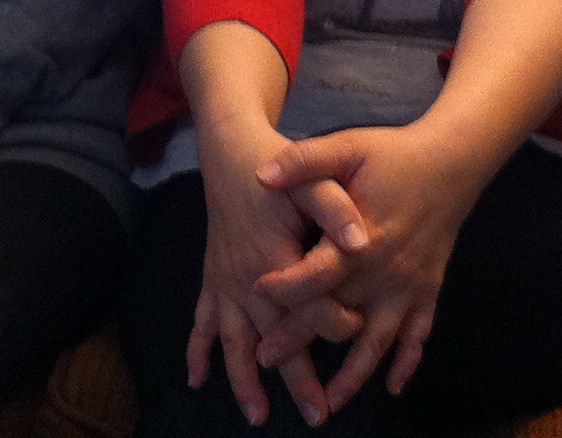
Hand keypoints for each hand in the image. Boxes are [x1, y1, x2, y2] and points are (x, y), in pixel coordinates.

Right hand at [190, 120, 361, 428]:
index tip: (358, 330)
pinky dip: (198, 351)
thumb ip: (337, 210)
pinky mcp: (212, 276)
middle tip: (317, 416)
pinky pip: (202, 321)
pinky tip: (198, 379)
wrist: (229, 149)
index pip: (308, 304)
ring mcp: (224, 279)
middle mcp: (244, 276)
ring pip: (233, 340)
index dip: (335, 322)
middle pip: (272, 337)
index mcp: (272, 255)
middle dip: (295, 378)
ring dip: (243, 379)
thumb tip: (363, 242)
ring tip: (257, 415)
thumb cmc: (274, 164)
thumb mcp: (313, 178)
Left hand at [253, 125, 475, 411]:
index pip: (318, 273)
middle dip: (300, 340)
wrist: (453, 162)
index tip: (259, 294)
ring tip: (328, 402)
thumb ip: (305, 160)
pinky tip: (393, 387)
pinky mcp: (427, 292)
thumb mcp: (348, 146)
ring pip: (378, 342)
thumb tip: (262, 174)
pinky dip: (407, 364)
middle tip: (264, 361)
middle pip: (337, 315)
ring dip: (353, 375)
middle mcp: (385, 271)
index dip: (287, 286)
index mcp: (361, 239)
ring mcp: (408, 287)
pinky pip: (418, 337)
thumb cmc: (394, 155)